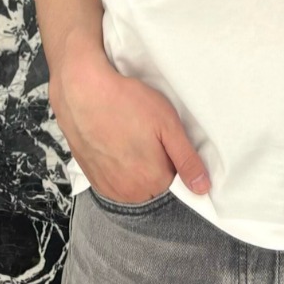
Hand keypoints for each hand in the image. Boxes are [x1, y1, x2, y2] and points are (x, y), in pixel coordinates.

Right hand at [51, 54, 211, 200]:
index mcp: (153, 181)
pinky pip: (113, 178)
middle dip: (153, 162)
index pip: (175, 178)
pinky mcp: (91, 177)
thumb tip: (203, 188)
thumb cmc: (127, 102)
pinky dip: (116, 165)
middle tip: (144, 133)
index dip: (171, 155)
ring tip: (127, 135)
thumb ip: (187, 160)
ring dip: (134, 164)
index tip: (161, 137)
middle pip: (153, 183)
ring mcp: (107, 186)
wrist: (81, 91)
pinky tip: (114, 141)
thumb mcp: (168, 125)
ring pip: (133, 181)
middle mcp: (128, 192)